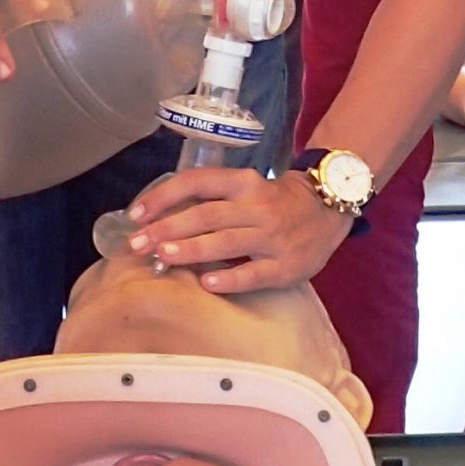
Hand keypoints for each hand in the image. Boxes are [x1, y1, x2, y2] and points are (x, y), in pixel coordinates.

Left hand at [123, 168, 352, 294]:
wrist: (328, 209)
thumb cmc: (274, 202)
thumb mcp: (246, 189)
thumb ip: (211, 200)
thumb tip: (157, 220)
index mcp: (243, 184)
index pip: (197, 182)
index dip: (163, 196)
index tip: (135, 214)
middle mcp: (256, 206)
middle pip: (206, 214)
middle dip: (167, 227)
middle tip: (137, 243)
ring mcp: (272, 237)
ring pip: (227, 241)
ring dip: (192, 248)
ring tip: (162, 255)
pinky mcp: (285, 266)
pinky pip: (254, 273)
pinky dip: (230, 278)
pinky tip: (207, 283)